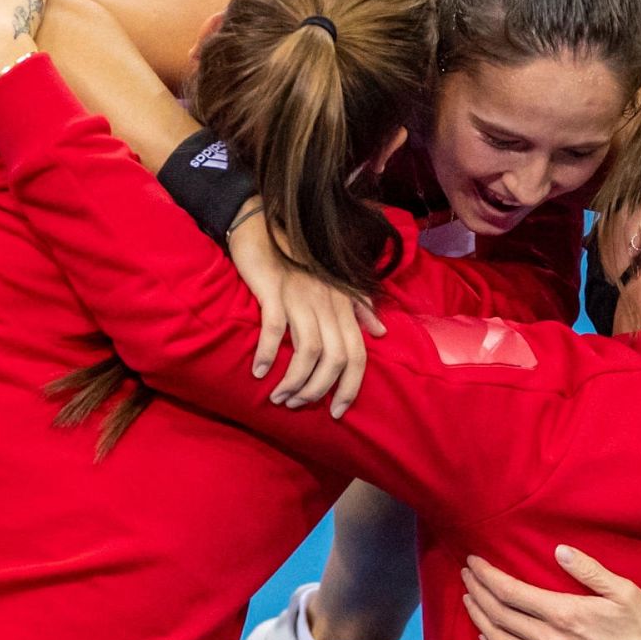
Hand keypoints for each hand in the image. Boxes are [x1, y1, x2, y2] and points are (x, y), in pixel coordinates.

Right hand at [226, 202, 385, 417]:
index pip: (358, 355)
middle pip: (336, 359)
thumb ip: (359, 309)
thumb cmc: (300, 261)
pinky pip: (276, 328)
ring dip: (294, 380)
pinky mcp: (275, 291)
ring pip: (308, 350)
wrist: (266, 228)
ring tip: (279, 397)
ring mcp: (303, 297)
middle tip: (297, 405)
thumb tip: (381, 333)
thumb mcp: (335, 285)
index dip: (350, 387)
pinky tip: (258, 371)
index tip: (337, 411)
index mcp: (343, 307)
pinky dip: (269, 353)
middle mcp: (328, 304)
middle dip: (319, 390)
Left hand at [461, 547, 640, 639]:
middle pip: (498, 614)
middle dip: (477, 591)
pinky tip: (486, 638)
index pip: (510, 592)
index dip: (487, 576)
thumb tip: (560, 550)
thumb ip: (589, 570)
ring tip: (470, 599)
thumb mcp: (623, 591)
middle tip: (467, 574)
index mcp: (564, 614)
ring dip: (479, 617)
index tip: (474, 561)